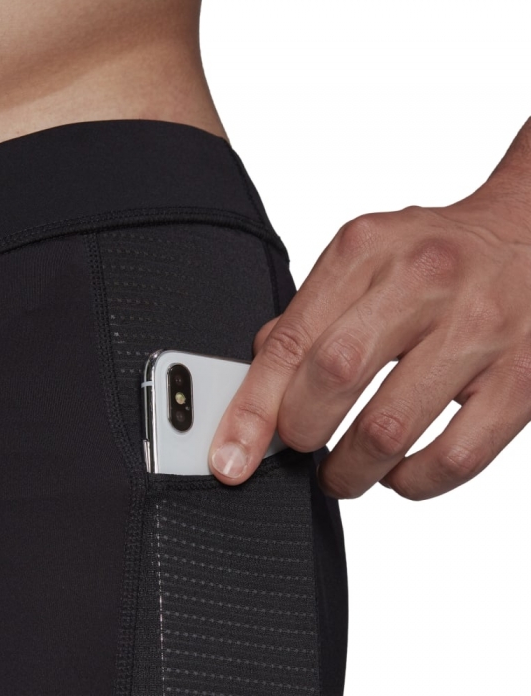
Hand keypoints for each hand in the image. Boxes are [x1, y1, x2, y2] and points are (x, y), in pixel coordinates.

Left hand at [207, 134, 530, 499]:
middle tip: (300, 443)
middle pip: (333, 377)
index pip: (291, 340)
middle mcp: (422, 283)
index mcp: (367, 251)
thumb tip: (261, 381)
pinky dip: (410, 482)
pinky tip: (396, 472)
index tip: (231, 454)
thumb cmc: (436, 252)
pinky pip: (453, 459)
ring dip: (349, 469)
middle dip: (300, 432)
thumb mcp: (362, 256)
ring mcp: (478, 331)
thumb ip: (309, 314)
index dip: (252, 408)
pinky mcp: (522, 380)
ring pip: (388, 430)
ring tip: (341, 471)